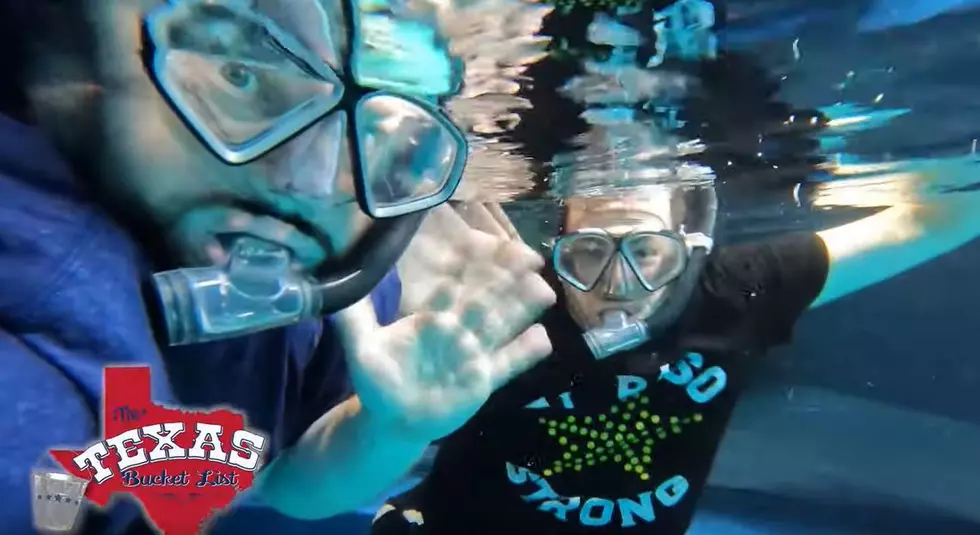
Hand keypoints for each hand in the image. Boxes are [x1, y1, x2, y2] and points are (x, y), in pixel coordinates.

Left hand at [335, 203, 554, 441]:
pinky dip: (525, 352)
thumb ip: (353, 318)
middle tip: (527, 255)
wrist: (393, 418)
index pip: (454, 285)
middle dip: (505, 279)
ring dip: (521, 308)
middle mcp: (457, 330)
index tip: (487, 244)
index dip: (469, 267)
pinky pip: (507, 364)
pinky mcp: (483, 379)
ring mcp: (473, 353)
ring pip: (501, 326)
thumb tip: (333, 287)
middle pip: (485, 300)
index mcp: (431, 317)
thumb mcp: (361, 348)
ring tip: (545, 290)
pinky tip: (544, 337)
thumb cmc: (378, 380)